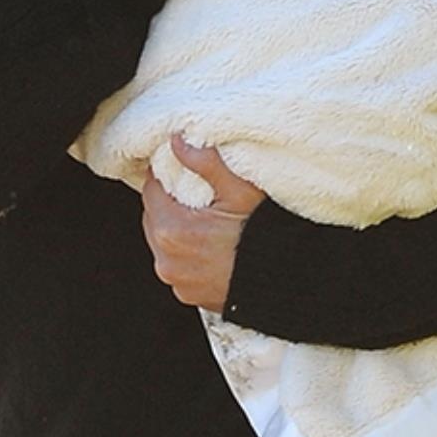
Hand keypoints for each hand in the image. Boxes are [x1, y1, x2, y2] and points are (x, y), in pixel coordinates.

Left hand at [141, 137, 268, 309]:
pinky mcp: (188, 294)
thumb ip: (206, 162)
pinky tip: (207, 246)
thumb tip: (178, 142)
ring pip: (163, 243)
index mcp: (173, 230)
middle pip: (154, 218)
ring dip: (175, 229)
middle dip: (167, 203)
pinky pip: (177, 266)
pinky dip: (185, 254)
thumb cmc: (266, 236)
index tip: (177, 171)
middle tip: (193, 194)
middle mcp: (168, 259)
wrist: (286, 280)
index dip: (163, 176)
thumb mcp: (240, 190)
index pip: (150, 190)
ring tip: (202, 221)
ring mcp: (177, 280)